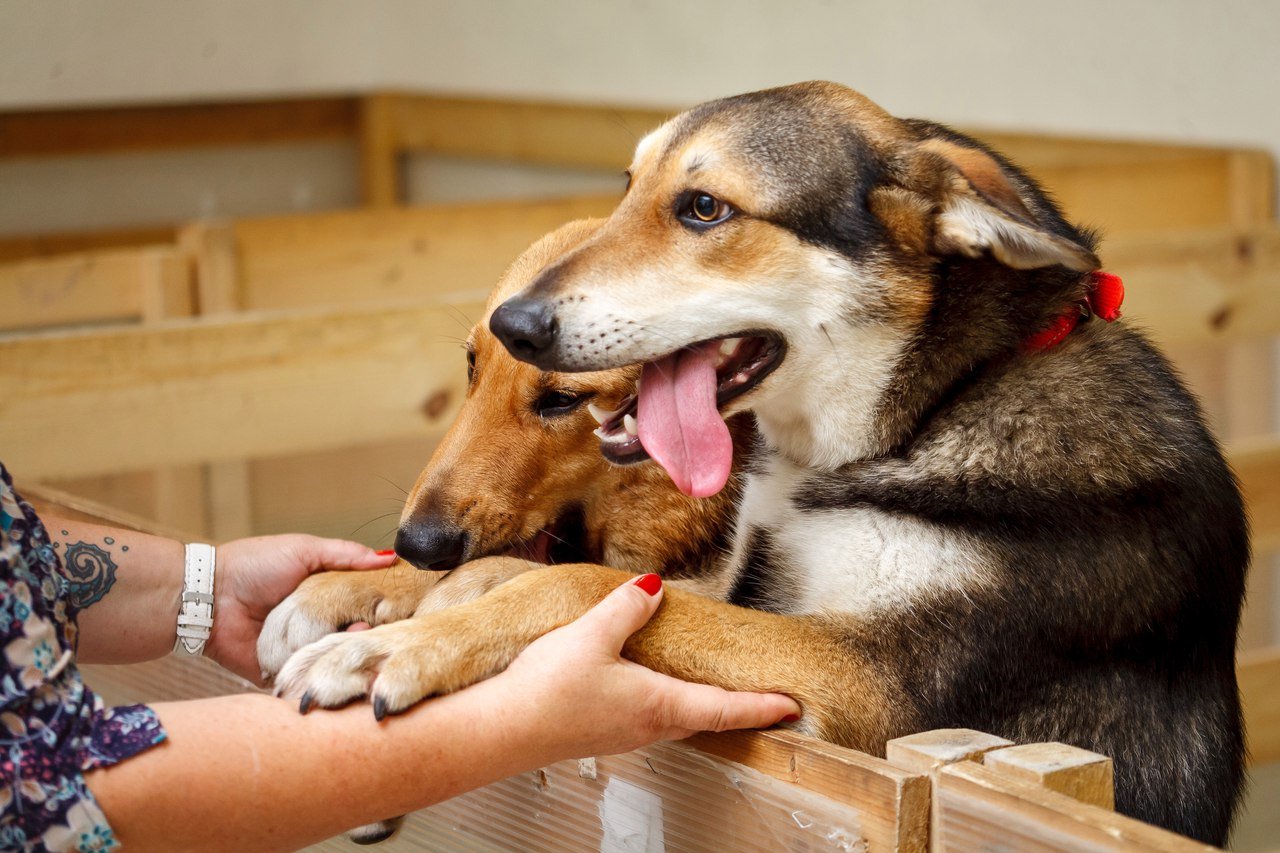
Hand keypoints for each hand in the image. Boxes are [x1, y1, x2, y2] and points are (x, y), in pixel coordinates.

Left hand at [208, 535, 395, 682]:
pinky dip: (319, 673)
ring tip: (351, 640)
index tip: (396, 607)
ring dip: (345, 651)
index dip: (378, 608)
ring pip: (332, 657)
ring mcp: (298, 650)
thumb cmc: (254, 566)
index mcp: (321, 595)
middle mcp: (313, 624)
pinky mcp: (280, 673)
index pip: (360, 605)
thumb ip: (346, 555)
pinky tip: (332, 664)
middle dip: (365, 632)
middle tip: (372, 626)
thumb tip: (389, 558)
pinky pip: (306, 678)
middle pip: (351, 634)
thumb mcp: (305, 550)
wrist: (210, 596)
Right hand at [487, 575, 800, 758]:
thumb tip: (654, 587)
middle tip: (762, 699)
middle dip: (736, 709)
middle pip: (706, 718)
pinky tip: (651, 685)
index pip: (726, 708)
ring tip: (715, 689)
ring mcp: (624, 732)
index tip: (792, 705)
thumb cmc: (546, 692)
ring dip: (701, 706)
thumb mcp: (592, 635)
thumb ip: (627, 608)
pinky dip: (668, 703)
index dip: (762, 706)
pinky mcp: (600, 730)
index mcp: (659, 705)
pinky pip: (649, 717)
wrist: (499, 731)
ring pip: (677, 719)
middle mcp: (648, 725)